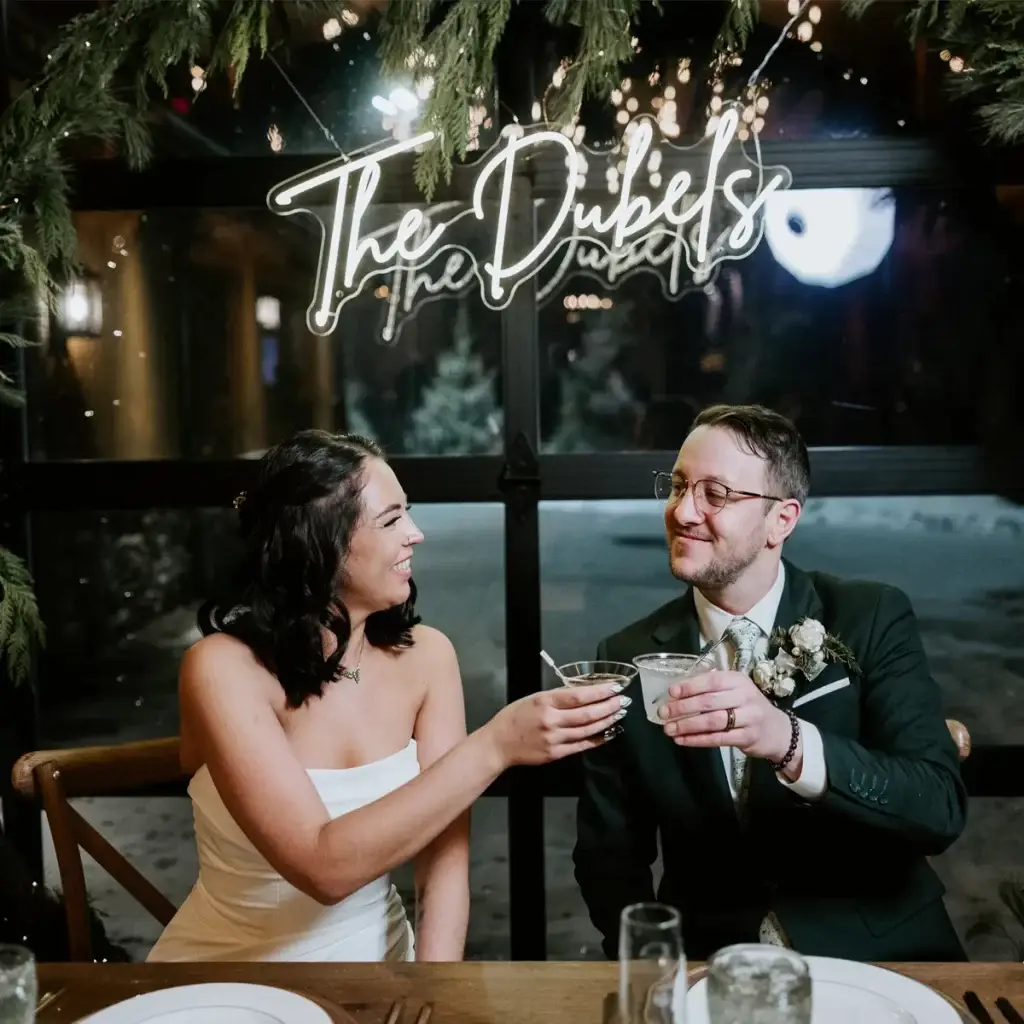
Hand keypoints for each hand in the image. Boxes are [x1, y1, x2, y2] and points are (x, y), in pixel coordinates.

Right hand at [486, 684, 628, 767]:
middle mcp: (552, 720)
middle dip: (609, 706)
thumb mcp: (534, 698)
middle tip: (623, 701)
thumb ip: (557, 696)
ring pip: (588, 730)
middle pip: (587, 713)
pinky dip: (597, 739)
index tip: (615, 687)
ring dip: (607, 721)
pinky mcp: (556, 753)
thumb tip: (584, 692)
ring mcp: (555, 739)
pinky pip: (582, 745)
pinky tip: (608, 733)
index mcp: (545, 702)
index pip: (579, 696)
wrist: (499, 743)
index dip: (600, 692)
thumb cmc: (515, 716)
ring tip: (619, 714)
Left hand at [657, 670, 795, 763]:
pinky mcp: (747, 738)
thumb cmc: (748, 706)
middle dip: (683, 708)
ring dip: (687, 726)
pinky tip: (682, 740)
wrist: (778, 730)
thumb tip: (677, 692)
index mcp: (738, 680)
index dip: (689, 687)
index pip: (711, 681)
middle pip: (709, 702)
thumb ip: (712, 688)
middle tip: (663, 713)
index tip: (671, 693)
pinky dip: (697, 740)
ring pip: (712, 722)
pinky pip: (717, 739)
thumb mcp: (735, 690)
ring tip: (669, 729)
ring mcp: (748, 718)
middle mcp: (745, 697)